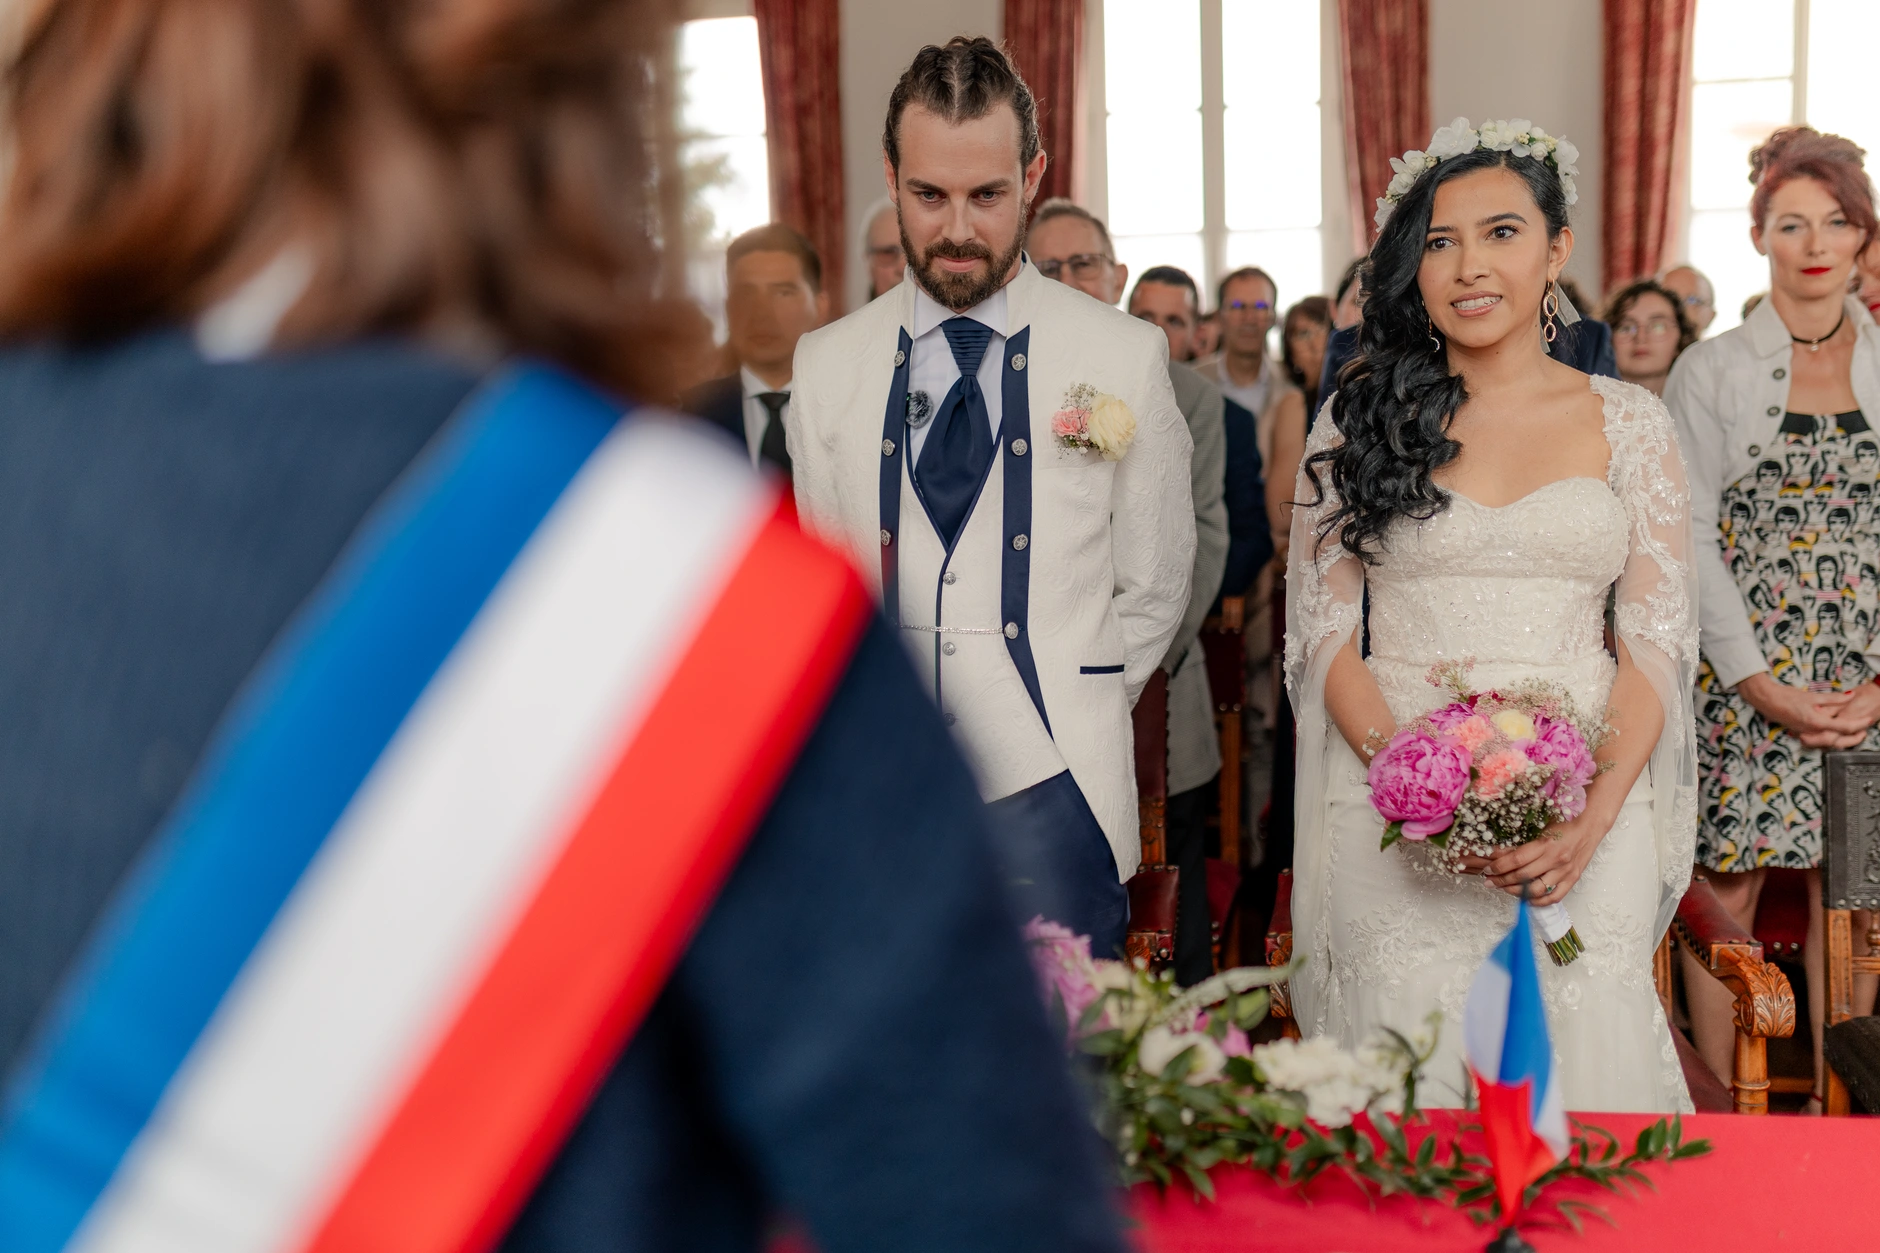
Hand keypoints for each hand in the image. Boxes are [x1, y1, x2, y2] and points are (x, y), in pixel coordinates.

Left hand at [1459, 808, 1611, 902]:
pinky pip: (1554, 897)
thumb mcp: (1540, 828)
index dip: (1499, 866)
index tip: (1487, 869)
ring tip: (1504, 889)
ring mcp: (1565, 871)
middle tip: (1489, 881)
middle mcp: (1556, 860)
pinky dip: (1538, 901)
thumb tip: (1498, 852)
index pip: (1516, 860)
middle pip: (1522, 876)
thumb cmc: (1563, 823)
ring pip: (1535, 890)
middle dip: (1501, 880)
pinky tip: (1526, 899)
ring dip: (1516, 892)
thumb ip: (1522, 842)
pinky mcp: (1572, 879)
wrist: (1590, 825)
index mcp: (1546, 844)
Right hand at [1736, 672, 1867, 746]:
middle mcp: (1812, 731)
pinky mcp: (1801, 732)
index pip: (1845, 726)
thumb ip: (1834, 698)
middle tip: (1866, 728)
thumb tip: (1850, 696)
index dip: (1860, 723)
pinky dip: (1832, 735)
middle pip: (1840, 739)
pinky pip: (1821, 738)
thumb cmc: (1785, 697)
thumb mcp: (1812, 696)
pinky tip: (1835, 729)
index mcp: (1816, 722)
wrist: (1764, 700)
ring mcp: (1806, 733)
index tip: (1869, 719)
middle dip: (1855, 736)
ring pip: (1830, 741)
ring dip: (1844, 737)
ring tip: (1854, 731)